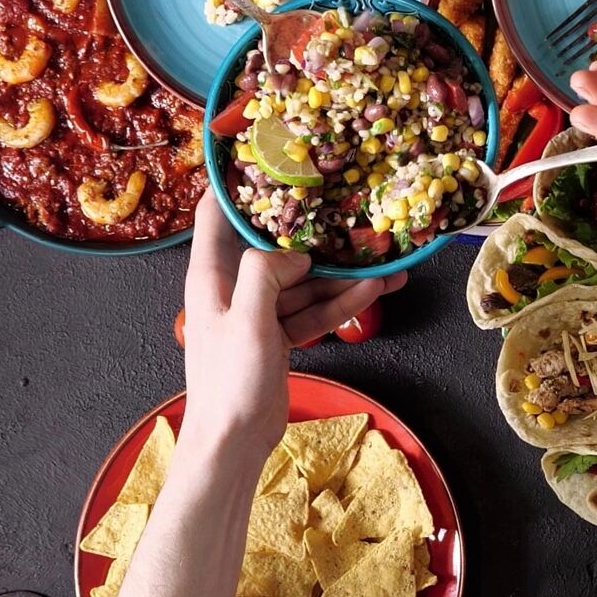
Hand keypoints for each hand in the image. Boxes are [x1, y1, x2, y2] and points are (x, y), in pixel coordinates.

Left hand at [179, 194, 402, 448]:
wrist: (234, 441)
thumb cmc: (229, 382)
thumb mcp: (248, 320)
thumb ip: (265, 275)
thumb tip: (294, 252)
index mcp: (212, 275)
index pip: (215, 213)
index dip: (236, 181)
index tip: (267, 155)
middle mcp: (234, 287)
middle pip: (275, 244)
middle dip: (312, 227)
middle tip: (346, 204)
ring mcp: (259, 312)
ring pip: (304, 280)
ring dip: (342, 270)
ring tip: (384, 256)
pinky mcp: (280, 335)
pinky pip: (314, 308)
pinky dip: (343, 301)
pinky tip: (376, 288)